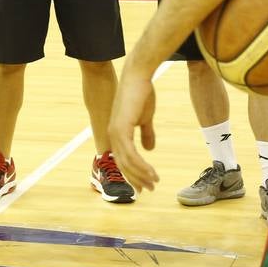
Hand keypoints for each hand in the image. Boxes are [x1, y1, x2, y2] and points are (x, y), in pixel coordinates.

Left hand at [109, 72, 158, 192]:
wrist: (138, 77)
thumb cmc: (142, 94)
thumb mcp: (146, 117)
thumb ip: (146, 133)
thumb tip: (149, 149)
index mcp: (117, 132)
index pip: (122, 159)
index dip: (132, 173)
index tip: (143, 184)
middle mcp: (113, 134)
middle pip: (123, 164)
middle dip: (136, 178)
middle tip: (149, 189)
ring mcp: (116, 132)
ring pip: (127, 162)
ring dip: (141, 175)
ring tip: (154, 182)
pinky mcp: (122, 129)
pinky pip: (131, 154)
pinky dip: (141, 166)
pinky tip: (151, 172)